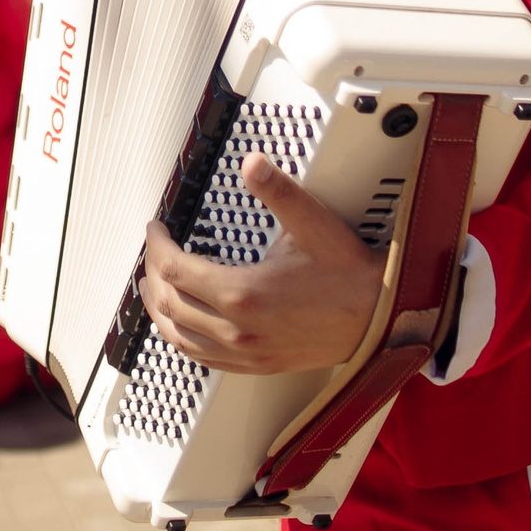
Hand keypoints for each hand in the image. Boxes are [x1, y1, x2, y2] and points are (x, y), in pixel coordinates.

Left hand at [138, 152, 384, 374]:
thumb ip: (277, 191)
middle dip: (152, 273)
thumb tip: (252, 164)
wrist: (380, 318)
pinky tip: (182, 328)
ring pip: (180, 336)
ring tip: (151, 289)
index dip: (156, 245)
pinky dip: (182, 339)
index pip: (174, 269)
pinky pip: (203, 359)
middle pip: (169, 302)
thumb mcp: (313, 223)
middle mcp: (238, 328)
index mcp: (243, 293)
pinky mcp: (257, 365)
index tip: (157, 230)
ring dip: (159, 310)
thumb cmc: (349, 276)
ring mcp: (246, 352)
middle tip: (154, 252)